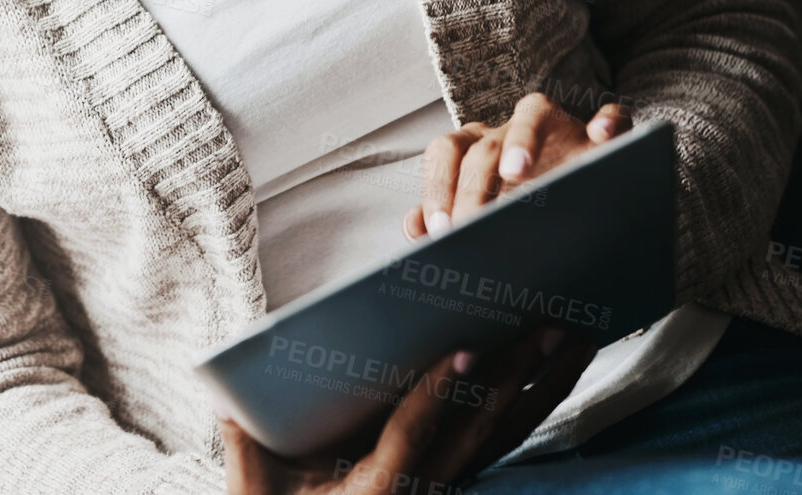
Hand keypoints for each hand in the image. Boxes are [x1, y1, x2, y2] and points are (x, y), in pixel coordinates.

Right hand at [219, 323, 597, 493]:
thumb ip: (244, 449)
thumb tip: (228, 399)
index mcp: (378, 493)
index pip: (411, 435)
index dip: (435, 393)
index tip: (462, 353)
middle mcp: (423, 492)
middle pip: (479, 429)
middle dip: (516, 375)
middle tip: (549, 324)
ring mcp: (444, 486)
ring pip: (502, 434)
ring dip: (541, 384)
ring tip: (574, 336)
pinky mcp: (450, 477)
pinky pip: (498, 438)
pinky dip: (528, 400)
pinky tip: (550, 370)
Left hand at [402, 93, 630, 240]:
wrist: (584, 195)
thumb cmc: (519, 204)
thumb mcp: (481, 212)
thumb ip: (445, 216)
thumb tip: (413, 229)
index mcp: (475, 147)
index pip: (445, 152)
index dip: (438, 186)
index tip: (441, 227)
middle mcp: (509, 132)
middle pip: (483, 145)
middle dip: (472, 186)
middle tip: (470, 226)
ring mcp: (557, 127)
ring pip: (533, 114)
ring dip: (522, 139)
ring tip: (516, 171)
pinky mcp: (601, 134)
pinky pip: (609, 117)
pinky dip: (607, 121)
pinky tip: (602, 135)